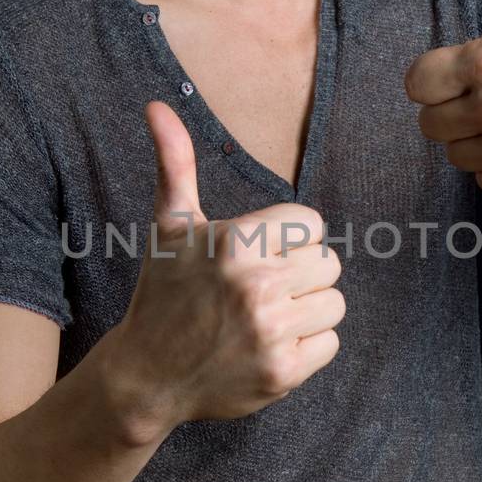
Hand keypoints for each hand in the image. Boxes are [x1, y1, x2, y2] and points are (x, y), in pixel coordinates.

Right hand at [111, 101, 345, 431]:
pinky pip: (330, 343)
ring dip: (307, 309)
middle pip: (328, 263)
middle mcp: (258, 286)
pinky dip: (306, 346)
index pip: (311, 223)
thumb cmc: (164, 292)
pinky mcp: (284, 373)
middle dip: (298, 274)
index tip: (256, 255)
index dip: (287, 238)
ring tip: (267, 316)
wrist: (146, 377)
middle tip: (259, 289)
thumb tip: (156, 104)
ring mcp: (272, 333)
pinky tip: (269, 345)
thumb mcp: (170, 226)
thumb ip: (175, 162)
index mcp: (238, 243)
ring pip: (335, 303)